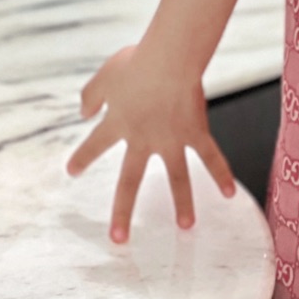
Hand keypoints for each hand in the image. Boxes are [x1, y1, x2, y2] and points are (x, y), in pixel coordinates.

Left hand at [67, 42, 235, 242]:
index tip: (70, 171)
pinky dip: (221, 174)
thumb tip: (83, 112)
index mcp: (118, 124)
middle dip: (123, 211)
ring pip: (177, 177)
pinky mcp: (195, 132)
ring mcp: (171, 140)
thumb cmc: (137, 62)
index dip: (82, 157)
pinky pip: (210, 156)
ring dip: (182, 203)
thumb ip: (91, 96)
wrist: (168, 59)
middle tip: (118, 240)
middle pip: (130, 180)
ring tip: (185, 226)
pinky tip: (228, 194)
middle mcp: (142, 139)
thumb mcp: (104, 76)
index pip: (95, 144)